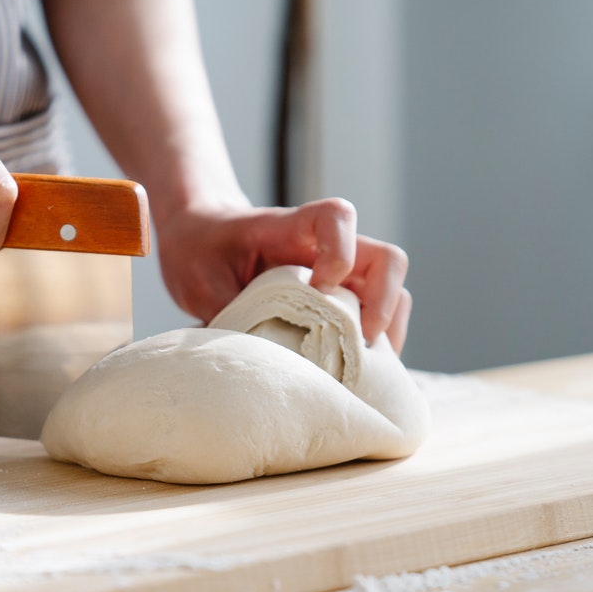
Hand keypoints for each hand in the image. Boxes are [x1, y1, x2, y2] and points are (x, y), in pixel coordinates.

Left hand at [156, 198, 411, 352]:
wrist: (200, 239)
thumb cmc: (201, 249)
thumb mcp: (199, 279)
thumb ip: (225, 312)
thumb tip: (248, 362)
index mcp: (292, 227)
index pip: (337, 218)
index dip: (339, 252)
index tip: (319, 287)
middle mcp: (326, 250)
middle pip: (386, 261)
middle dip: (383, 303)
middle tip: (362, 342)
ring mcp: (338, 276)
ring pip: (393, 294)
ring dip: (387, 332)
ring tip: (365, 370)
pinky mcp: (337, 303)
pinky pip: (377, 321)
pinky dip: (375, 349)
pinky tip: (353, 374)